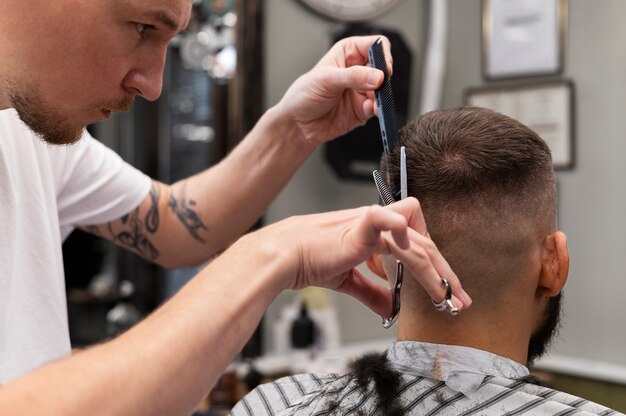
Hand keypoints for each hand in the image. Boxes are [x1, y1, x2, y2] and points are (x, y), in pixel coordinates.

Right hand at [248, 198, 470, 316]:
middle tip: (459, 301)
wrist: (283, 255)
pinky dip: (401, 233)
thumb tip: (390, 309)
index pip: (417, 245)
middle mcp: (379, 225)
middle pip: (426, 244)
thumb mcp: (349, 280)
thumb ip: (372, 292)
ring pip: (416, 242)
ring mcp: (371, 223)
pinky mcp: (360, 226)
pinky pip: (387, 221)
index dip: (435, 270)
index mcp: (377, 233)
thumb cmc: (309, 260)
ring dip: (434, 271)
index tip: (447, 294)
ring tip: (444, 297)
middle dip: (445, 275)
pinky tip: (412, 254)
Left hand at [274, 35, 392, 145]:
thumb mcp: (326, 79)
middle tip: (378, 87)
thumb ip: (353, 76)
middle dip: (384, 78)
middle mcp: (358, 70)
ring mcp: (361, 90)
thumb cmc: (304, 95)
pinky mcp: (363, 109)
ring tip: (374, 103)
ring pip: (383, 90)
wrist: (298, 124)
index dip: (382, 54)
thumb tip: (378, 76)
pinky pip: (377, 107)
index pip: (375, 44)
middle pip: (383, 68)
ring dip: (381, 97)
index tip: (383, 68)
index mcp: (348, 53)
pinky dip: (376, 109)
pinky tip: (369, 110)